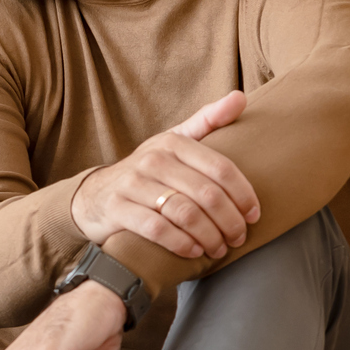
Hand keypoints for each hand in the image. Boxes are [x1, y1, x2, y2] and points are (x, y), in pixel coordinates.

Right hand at [70, 91, 259, 260]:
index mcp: (173, 142)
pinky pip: (157, 229)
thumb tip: (240, 98)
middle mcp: (153, 159)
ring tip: (218, 249)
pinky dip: (181, 243)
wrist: (95, 195)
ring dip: (209, 236)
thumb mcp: (173, 141)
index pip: (221, 168)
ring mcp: (133, 183)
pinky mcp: (118, 208)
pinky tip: (193, 252)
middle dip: (229, 221)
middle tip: (238, 238)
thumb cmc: (147, 171)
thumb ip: (207, 121)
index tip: (254, 215)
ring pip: (185, 213)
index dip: (243, 195)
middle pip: (206, 194)